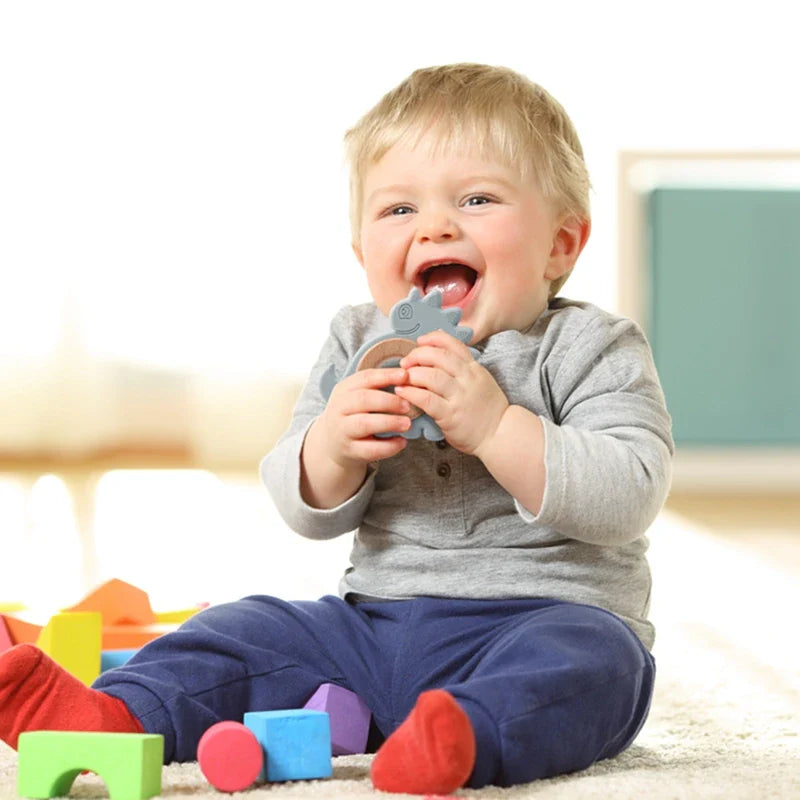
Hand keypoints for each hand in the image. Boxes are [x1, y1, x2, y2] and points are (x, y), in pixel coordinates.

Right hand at [315, 367, 411, 467]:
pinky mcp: (349, 451)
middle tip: (408, 405)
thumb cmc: (353, 414)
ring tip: (407, 423)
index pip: (365, 378)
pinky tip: (402, 442)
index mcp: (344, 389)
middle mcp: (339, 408)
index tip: (405, 376)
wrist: (332, 444)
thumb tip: (407, 375)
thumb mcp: (359, 396)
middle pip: (363, 399)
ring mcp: (342, 431)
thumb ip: (378, 385)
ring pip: (365, 424)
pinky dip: (389, 446)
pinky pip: (370, 449)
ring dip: (389, 422)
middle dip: (388, 401)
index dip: (386, 376)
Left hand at [396, 330, 508, 455]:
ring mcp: (459, 397)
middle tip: (406, 362)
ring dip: (412, 374)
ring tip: (403, 378)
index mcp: (474, 369)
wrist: (500, 435)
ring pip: (431, 376)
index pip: (453, 344)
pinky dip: (411, 393)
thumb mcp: (481, 381)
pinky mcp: (450, 415)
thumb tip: (440, 355)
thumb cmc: (488, 410)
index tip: (420, 341)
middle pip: (439, 356)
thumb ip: (464, 370)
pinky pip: (427, 400)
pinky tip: (403, 393)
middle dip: (417, 355)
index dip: (433, 338)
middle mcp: (468, 379)